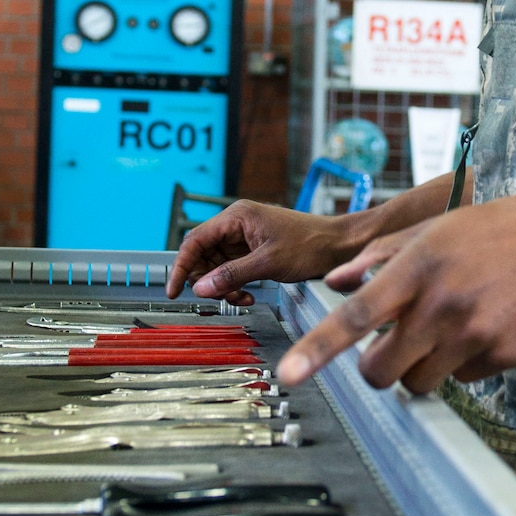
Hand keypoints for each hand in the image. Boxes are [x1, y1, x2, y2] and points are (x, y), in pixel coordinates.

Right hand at [166, 200, 365, 304]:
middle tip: (217, 298)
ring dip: (223, 285)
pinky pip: (233, 269)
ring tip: (241, 298)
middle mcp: (237, 223)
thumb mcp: (269, 263)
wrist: (341, 246)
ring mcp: (246, 236)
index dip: (181, 266)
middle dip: (207, 279)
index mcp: (237, 216)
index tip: (174, 289)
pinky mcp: (255, 249)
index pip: (195, 240)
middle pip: (204, 253)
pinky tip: (248, 295)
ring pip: (218, 265)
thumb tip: (200, 287)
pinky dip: (236, 284)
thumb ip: (232, 274)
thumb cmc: (311, 245)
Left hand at [276, 190, 515, 392]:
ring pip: (421, 383)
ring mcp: (476, 332)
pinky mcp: (506, 354)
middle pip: (382, 371)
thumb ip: (384, 255)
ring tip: (445, 334)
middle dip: (377, 371)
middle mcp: (443, 303)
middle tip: (388, 354)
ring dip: (420, 371)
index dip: (318, 350)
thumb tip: (338, 280)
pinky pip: (465, 380)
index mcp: (420, 266)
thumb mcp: (440, 228)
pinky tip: (486, 327)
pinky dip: (466, 364)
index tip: (290, 376)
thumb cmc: (505, 228)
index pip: (357, 316)